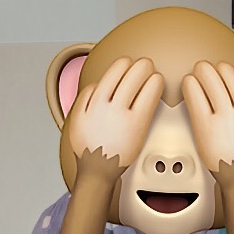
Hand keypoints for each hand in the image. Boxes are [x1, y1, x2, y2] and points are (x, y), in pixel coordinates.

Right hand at [66, 57, 163, 178]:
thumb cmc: (89, 148)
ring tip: (152, 71)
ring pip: (136, 83)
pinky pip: (147, 99)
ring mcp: (122, 115)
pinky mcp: (137, 125)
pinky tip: (157, 83)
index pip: (110, 74)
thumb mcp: (76, 120)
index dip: (121, 65)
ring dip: (146, 72)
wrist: (97, 170)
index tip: (126, 63)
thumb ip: (84, 99)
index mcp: (92, 103)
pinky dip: (153, 87)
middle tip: (145, 63)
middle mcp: (107, 106)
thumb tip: (96, 84)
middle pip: (125, 75)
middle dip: (137, 65)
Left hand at [181, 61, 233, 180]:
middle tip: (203, 66)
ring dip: (201, 75)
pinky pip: (197, 101)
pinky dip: (192, 89)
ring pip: (211, 87)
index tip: (221, 67)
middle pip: (222, 81)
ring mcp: (221, 118)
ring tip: (194, 72)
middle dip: (210, 70)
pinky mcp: (205, 127)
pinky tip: (188, 84)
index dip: (227, 71)